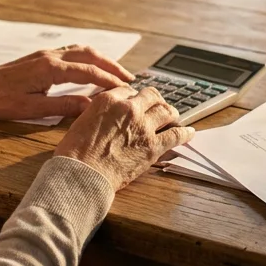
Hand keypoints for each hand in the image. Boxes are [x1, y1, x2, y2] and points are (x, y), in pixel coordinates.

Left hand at [0, 44, 133, 119]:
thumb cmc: (2, 101)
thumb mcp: (33, 108)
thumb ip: (64, 105)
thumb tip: (92, 105)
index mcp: (50, 68)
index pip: (89, 71)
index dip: (109, 80)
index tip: (125, 89)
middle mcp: (51, 56)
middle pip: (90, 55)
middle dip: (112, 65)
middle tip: (129, 79)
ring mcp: (46, 54)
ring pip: (81, 50)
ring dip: (101, 59)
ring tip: (116, 72)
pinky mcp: (42, 56)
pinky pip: (72, 52)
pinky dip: (88, 57)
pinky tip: (92, 66)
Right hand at [54, 86, 195, 191]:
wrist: (82, 173)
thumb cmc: (75, 152)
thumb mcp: (81, 121)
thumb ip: (99, 113)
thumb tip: (107, 117)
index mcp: (109, 100)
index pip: (129, 91)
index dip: (134, 98)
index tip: (137, 103)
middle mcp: (129, 108)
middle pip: (151, 95)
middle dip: (156, 100)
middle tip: (158, 106)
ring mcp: (143, 126)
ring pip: (167, 110)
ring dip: (171, 112)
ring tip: (174, 116)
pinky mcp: (153, 146)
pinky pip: (176, 135)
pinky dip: (185, 133)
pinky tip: (189, 133)